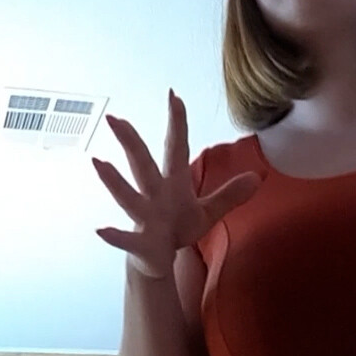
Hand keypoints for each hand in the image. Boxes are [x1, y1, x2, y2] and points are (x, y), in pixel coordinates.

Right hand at [92, 91, 259, 279]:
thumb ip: (229, 194)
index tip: (173, 95)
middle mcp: (153, 195)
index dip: (176, 123)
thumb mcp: (206, 212)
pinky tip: (100, 229)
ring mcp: (144, 217)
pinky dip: (114, 235)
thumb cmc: (176, 230)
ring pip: (128, 196)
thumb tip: (257, 177)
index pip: (176, 148)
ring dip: (114, 181)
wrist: (156, 260)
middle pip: (142, 164)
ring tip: (99, 162)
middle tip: (115, 118)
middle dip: (130, 142)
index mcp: (172, 184)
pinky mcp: (139, 242)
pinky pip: (125, 237)